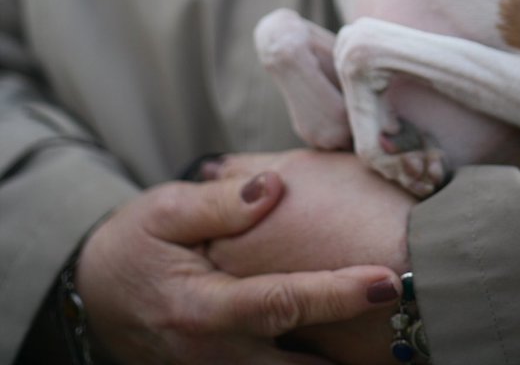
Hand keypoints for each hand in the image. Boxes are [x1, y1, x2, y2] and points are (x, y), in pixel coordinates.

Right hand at [76, 171, 400, 364]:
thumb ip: (220, 201)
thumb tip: (274, 185)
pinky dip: (311, 363)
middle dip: (355, 354)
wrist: (93, 294)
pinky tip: (350, 349)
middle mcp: (214, 356)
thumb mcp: (164, 209)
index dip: (336, 293)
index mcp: (201, 310)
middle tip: (413, 326)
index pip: (280, 303)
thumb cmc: (134, 243)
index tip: (386, 281)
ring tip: (398, 346)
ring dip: (339, 364)